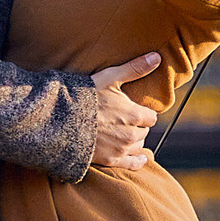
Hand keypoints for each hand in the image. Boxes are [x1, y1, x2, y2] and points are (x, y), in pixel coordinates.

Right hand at [88, 52, 160, 169]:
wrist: (62, 120)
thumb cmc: (86, 97)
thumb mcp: (110, 78)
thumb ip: (135, 69)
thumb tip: (157, 56)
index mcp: (135, 115)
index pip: (151, 117)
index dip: (143, 114)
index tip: (135, 111)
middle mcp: (131, 134)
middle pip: (144, 132)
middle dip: (137, 126)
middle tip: (124, 121)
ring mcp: (121, 149)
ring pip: (138, 146)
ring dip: (134, 141)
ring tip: (123, 134)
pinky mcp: (111, 161)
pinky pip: (132, 164)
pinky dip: (137, 161)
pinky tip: (141, 159)